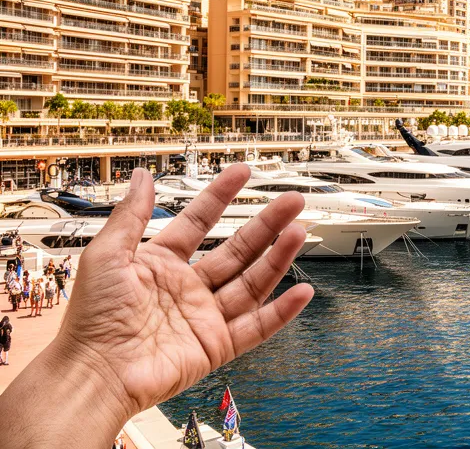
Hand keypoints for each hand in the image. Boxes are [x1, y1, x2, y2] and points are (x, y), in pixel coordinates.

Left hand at [0, 167, 313, 447]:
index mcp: (160, 264)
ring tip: (298, 232)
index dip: (221, 196)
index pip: (199, 222)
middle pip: (237, 250)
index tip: (243, 173)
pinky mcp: (216, 346)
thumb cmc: (91, 317)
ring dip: (277, 258)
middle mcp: (187, 288)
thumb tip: (144, 176)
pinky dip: (281, 312)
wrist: (95, 373)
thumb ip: (131, 215)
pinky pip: (257, 327)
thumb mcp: (106, 255)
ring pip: (252, 282)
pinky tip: (302, 292)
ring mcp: (205, 317)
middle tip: (292, 201)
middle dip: (266, 224)